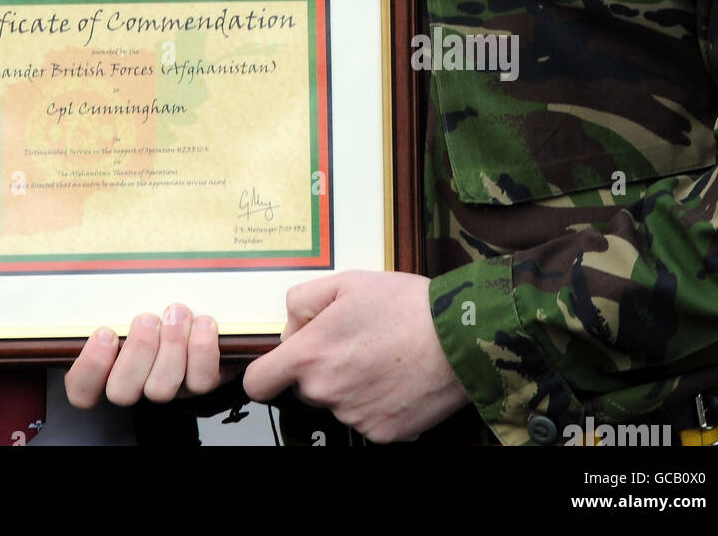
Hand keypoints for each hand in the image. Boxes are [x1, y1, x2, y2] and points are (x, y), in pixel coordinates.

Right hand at [65, 304, 229, 406]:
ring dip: (170, 347)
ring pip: (160, 389)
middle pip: (121, 391)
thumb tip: (92, 265)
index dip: (90, 367)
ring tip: (178, 312)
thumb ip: (114, 295)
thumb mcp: (129, 297)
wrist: (202, 316)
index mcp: (107, 366)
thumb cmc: (155, 302)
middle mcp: (135, 384)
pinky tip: (203, 322)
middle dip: (136, 351)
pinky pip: (200, 380)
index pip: (81, 389)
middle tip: (147, 318)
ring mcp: (166, 388)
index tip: (105, 332)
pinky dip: (202, 350)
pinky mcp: (199, 383)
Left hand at [242, 271, 467, 441]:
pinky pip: (366, 418)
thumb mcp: (344, 281)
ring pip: (338, 402)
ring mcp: (355, 418)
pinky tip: (395, 377)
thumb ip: (301, 301)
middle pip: (305, 389)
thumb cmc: (403, 305)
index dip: (266, 372)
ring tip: (381, 355)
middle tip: (354, 341)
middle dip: (321, 367)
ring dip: (350, 384)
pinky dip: (377, 402)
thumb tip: (290, 329)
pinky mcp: (384, 435)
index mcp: (310, 356)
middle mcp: (327, 393)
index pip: (258, 384)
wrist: (459, 337)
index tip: (281, 365)